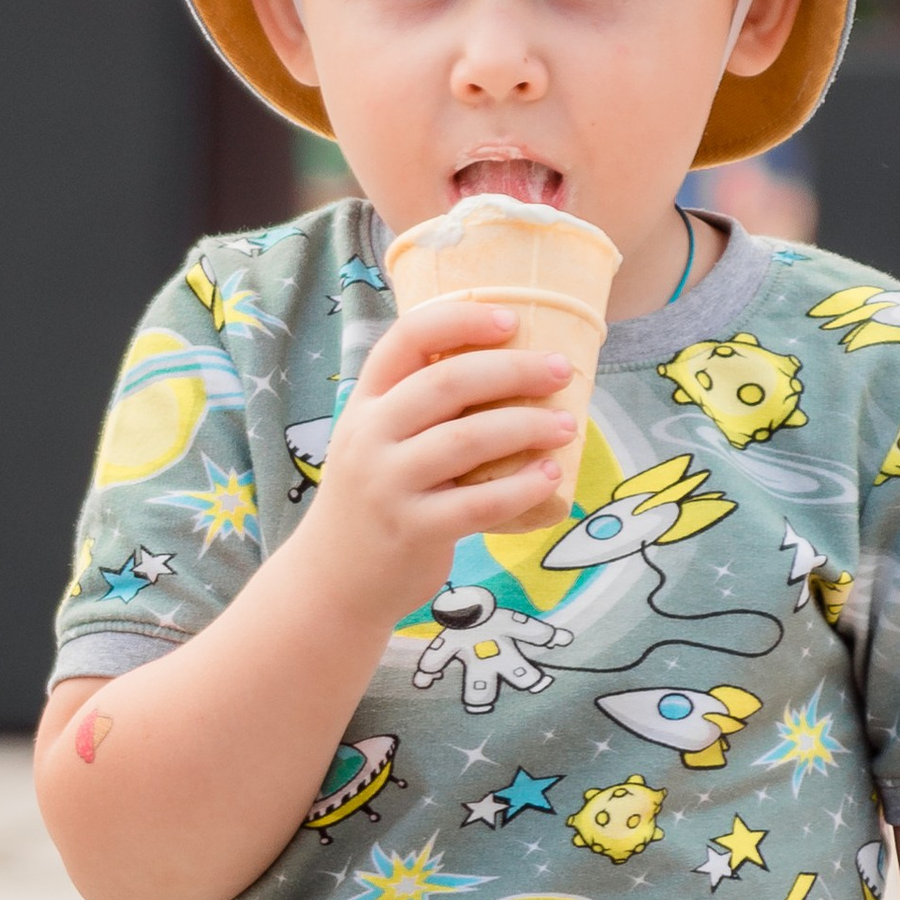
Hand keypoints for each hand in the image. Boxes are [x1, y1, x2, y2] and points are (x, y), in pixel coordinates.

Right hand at [302, 294, 578, 626]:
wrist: (334, 580)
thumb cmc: (376, 500)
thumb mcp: (379, 441)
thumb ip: (421, 407)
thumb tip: (510, 367)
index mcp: (366, 402)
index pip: (408, 339)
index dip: (462, 319)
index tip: (512, 319)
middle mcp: (369, 436)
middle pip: (448, 383)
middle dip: (514, 370)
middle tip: (560, 371)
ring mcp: (388, 485)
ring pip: (467, 439)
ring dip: (527, 426)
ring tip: (566, 426)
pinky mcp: (413, 531)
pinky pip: (479, 503)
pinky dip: (522, 486)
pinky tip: (550, 476)